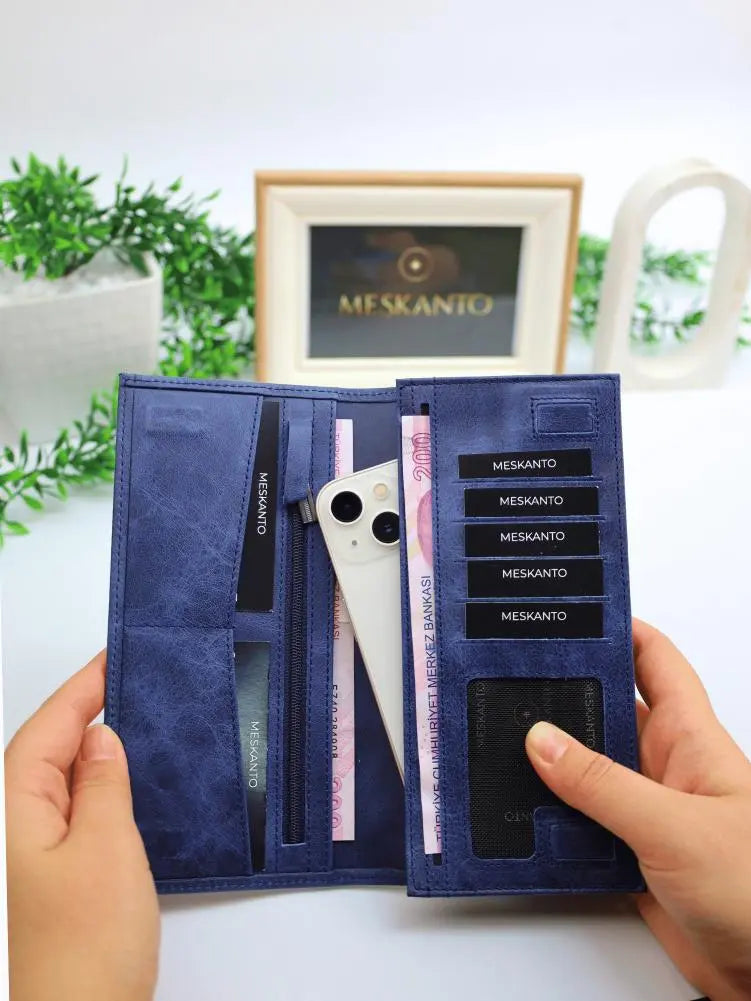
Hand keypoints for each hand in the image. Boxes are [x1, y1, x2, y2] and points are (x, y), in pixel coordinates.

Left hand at [5, 652, 159, 1000]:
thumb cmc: (81, 956)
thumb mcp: (106, 849)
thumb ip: (102, 785)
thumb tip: (100, 739)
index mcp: (12, 811)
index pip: (47, 727)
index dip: (83, 687)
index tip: (115, 655)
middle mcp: (11, 831)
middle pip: (46, 750)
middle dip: (87, 711)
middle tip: (135, 680)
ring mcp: (26, 860)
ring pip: (58, 784)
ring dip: (93, 752)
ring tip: (138, 723)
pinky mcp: (47, 884)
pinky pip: (69, 816)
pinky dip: (97, 791)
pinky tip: (126, 790)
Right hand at [525, 619, 750, 1000]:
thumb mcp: (675, 826)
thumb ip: (603, 783)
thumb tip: (543, 740)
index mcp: (690, 739)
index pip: (654, 660)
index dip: (618, 629)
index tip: (570, 611)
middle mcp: (665, 767)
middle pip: (607, 711)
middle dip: (563, 695)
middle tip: (511, 677)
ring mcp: (647, 810)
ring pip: (588, 768)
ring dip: (550, 762)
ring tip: (500, 741)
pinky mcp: (632, 854)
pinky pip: (581, 821)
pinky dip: (550, 817)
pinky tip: (521, 812)